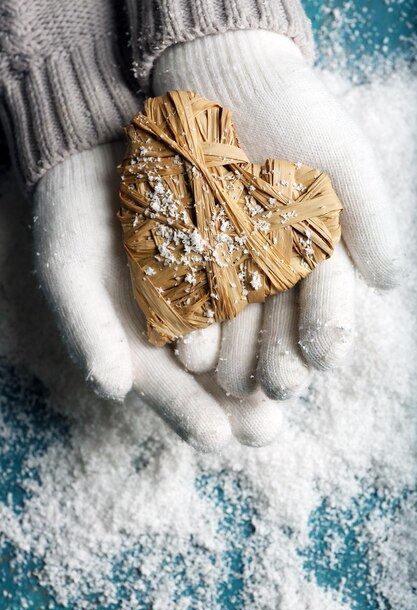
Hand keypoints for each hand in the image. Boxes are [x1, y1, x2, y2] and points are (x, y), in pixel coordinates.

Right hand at [33, 142, 283, 450]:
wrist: (95, 151)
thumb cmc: (73, 218)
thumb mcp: (70, 273)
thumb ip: (88, 330)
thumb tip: (113, 390)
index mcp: (142, 343)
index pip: (168, 390)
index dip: (189, 414)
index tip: (216, 437)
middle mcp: (185, 328)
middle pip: (217, 379)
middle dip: (242, 407)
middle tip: (266, 429)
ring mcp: (215, 292)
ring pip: (248, 340)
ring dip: (271, 366)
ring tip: (294, 386)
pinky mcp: (240, 253)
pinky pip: (264, 286)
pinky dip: (283, 307)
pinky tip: (304, 324)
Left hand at [153, 30, 399, 398]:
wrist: (225, 77)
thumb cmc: (294, 113)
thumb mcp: (344, 160)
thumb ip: (371, 221)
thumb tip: (387, 284)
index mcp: (319, 255)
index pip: (328, 305)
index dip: (328, 330)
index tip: (323, 353)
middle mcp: (275, 270)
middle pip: (280, 325)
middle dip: (280, 358)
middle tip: (277, 385)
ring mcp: (230, 266)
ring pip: (235, 323)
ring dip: (234, 355)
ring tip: (231, 380)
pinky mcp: (187, 256)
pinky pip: (190, 299)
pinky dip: (191, 325)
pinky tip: (190, 351)